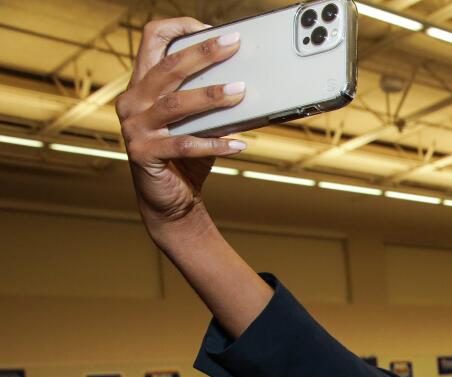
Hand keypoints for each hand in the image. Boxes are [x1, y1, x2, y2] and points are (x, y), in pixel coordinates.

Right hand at [115, 19, 245, 228]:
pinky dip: (215, 143)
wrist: (169, 200)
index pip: (152, 40)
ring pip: (176, 104)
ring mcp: (135, 128)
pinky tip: (239, 143)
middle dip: (203, 54)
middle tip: (233, 44)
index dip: (178, 28)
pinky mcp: (144, 154)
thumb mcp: (196, 122)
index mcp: (142, 85)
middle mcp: (133, 102)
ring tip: (241, 92)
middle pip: (168, 68)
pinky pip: (185, 145)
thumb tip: (245, 82)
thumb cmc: (185, 156)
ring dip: (212, 97)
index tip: (210, 28)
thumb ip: (206, 101)